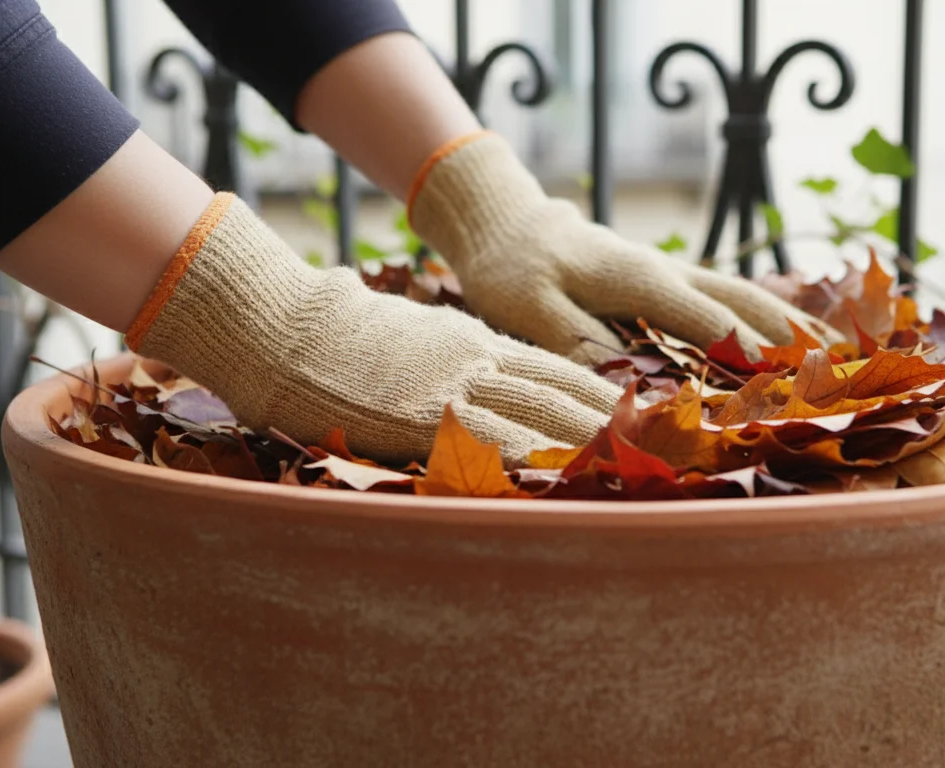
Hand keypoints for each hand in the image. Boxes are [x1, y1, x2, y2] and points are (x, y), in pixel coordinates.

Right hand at [127, 193, 620, 463]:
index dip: (602, 394)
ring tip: (636, 469)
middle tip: (663, 448)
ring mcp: (451, 388)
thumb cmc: (333, 327)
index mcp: (473, 342)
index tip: (642, 417)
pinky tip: (560, 481)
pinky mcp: (420, 416)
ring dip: (589, 445)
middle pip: (563, 393)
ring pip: (539, 416)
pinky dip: (530, 463)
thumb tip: (477, 368)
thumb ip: (450, 352)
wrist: (281, 322)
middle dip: (614, 423)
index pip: (556, 370)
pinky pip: (488, 443)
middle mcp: (475, 361)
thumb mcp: (409, 331)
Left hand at [409, 132, 839, 365]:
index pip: (710, 321)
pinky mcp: (671, 282)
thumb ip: (575, 344)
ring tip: (844, 353)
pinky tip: (796, 338)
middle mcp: (670, 273)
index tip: (792, 384)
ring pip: (747, 298)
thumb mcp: (530, 310)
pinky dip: (770, 319)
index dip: (752, 355)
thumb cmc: (515, 270)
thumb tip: (624, 388)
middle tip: (846, 371)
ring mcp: (675, 274)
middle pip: (746, 305)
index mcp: (641, 279)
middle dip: (795, 338)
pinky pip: (731, 300)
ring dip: (794, 325)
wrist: (509, 225)